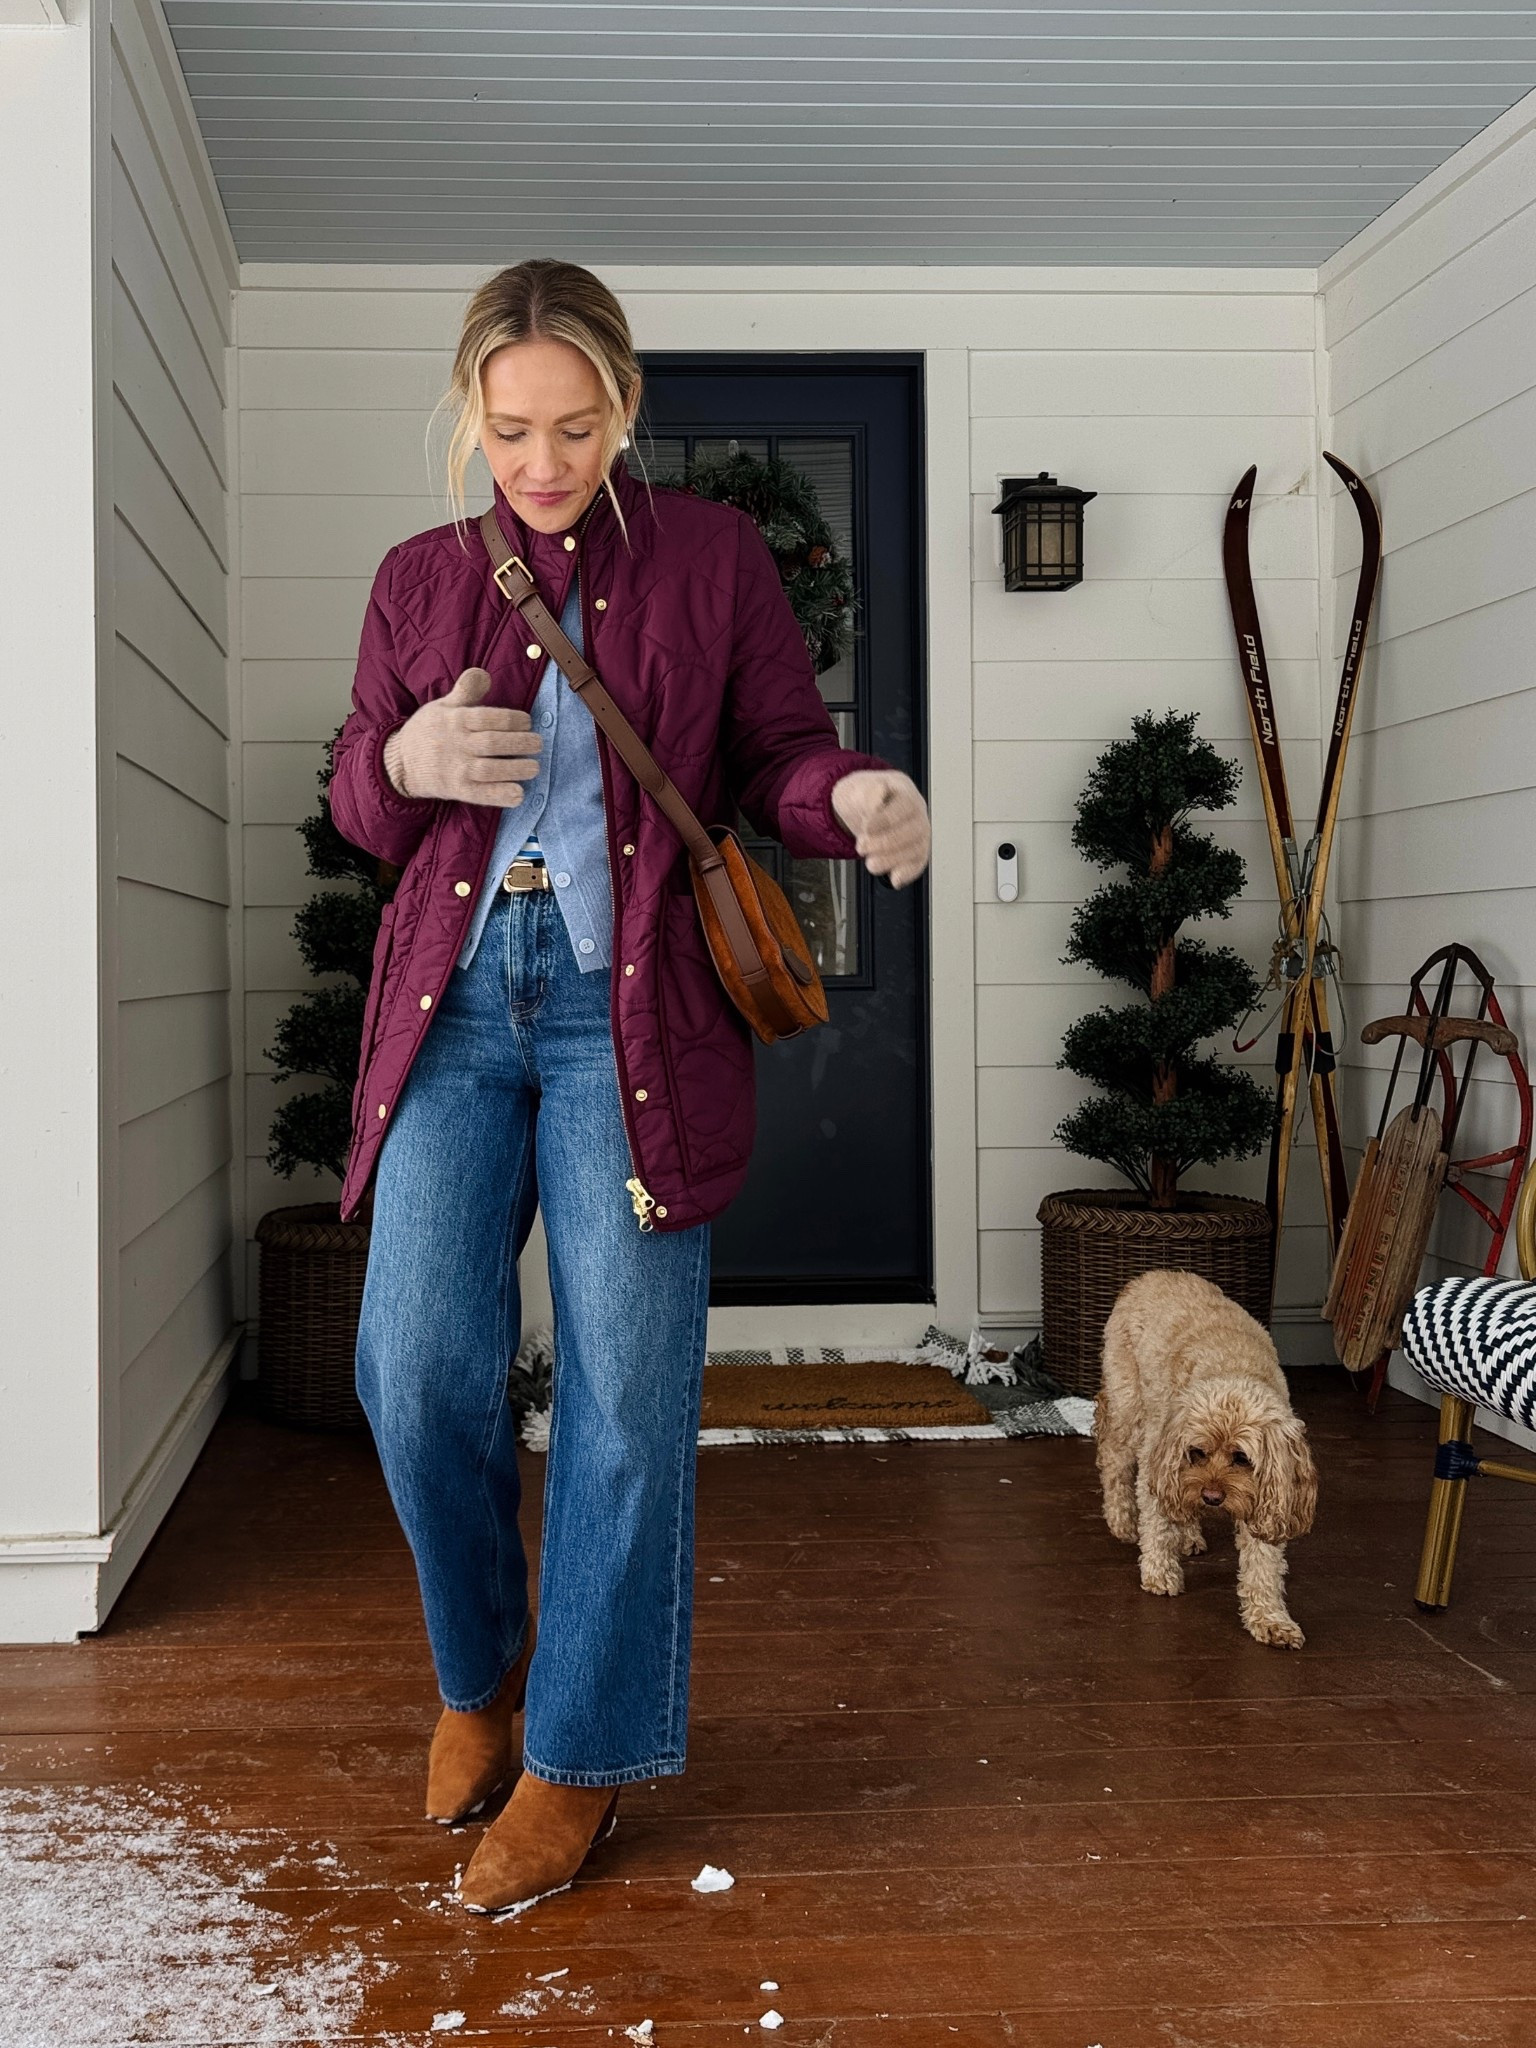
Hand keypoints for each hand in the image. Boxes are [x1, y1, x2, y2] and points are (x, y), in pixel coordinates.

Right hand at [383, 667, 541, 805]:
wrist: (399, 763)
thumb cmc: (428, 731)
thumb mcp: (443, 705)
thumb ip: (465, 690)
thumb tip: (483, 674)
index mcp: (454, 720)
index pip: (488, 717)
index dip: (512, 719)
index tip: (527, 722)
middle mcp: (456, 744)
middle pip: (492, 743)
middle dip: (520, 743)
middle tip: (538, 744)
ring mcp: (456, 768)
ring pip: (490, 769)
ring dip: (516, 769)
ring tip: (534, 767)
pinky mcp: (456, 790)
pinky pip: (480, 794)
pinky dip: (500, 795)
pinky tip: (519, 794)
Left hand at [831, 769, 930, 886]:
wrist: (860, 808)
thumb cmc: (861, 796)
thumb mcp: (856, 788)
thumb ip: (866, 793)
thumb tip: (877, 800)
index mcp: (904, 791)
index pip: (905, 805)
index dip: (886, 819)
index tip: (867, 828)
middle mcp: (916, 812)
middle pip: (913, 830)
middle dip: (886, 843)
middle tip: (862, 847)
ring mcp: (919, 833)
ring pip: (916, 849)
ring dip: (893, 860)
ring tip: (871, 864)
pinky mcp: (916, 851)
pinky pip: (918, 863)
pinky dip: (908, 873)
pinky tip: (894, 879)